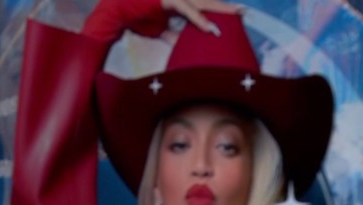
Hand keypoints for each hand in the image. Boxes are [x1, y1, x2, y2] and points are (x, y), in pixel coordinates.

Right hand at [83, 0, 242, 43]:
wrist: (118, 12)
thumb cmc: (137, 18)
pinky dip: (199, 19)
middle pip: (208, 1)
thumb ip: (172, 34)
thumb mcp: (159, 30)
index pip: (204, 6)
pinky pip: (187, 9)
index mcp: (180, 2)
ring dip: (219, 10)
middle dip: (226, 7)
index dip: (219, 10)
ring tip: (236, 15)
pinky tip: (210, 28)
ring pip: (202, 3)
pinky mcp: (168, 0)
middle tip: (244, 12)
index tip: (236, 15)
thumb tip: (182, 42)